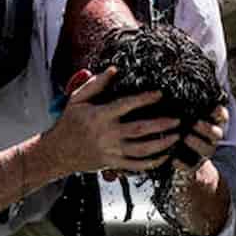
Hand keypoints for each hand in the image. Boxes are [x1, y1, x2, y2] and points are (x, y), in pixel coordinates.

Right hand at [40, 67, 180, 176]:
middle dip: (161, 124)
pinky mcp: (112, 164)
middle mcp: (107, 134)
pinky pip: (136, 166)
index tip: (159, 94)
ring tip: (176, 136)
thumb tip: (113, 69)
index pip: (126, 105)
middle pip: (140, 129)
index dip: (144, 99)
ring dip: (162, 144)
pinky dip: (152, 162)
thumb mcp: (77, 100)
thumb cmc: (69, 123)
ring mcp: (111, 151)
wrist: (57, 152)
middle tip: (178, 120)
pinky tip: (165, 156)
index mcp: (99, 116)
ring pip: (142, 150)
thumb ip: (96, 85)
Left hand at [175, 103, 228, 171]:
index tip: (213, 108)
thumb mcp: (184, 115)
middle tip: (195, 123)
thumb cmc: (180, 127)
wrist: (180, 156)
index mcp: (212, 123)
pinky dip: (183, 163)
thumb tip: (174, 85)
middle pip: (217, 133)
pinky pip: (191, 167)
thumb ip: (184, 106)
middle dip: (207, 128)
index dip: (219, 112)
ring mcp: (204, 153)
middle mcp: (211, 139)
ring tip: (185, 138)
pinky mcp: (193, 166)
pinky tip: (174, 159)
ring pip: (207, 149)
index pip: (222, 116)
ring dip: (197, 143)